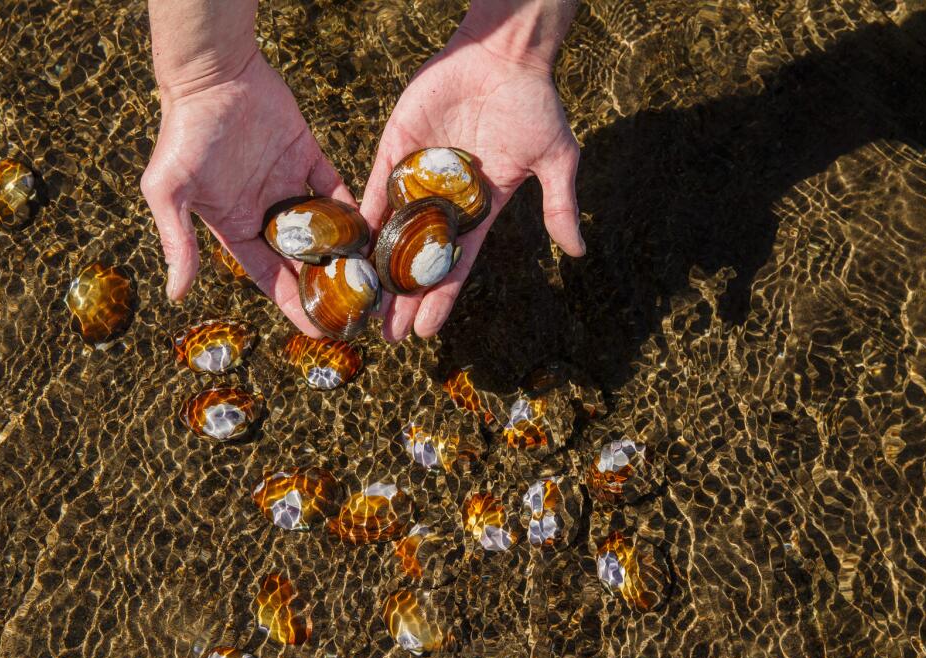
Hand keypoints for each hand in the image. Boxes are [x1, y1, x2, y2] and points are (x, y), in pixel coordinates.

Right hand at [140, 53, 351, 335]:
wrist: (212, 72)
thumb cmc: (184, 132)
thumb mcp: (170, 191)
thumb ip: (178, 241)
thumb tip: (175, 295)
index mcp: (234, 226)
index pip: (270, 276)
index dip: (293, 304)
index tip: (318, 331)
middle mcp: (263, 211)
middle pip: (302, 260)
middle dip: (327, 287)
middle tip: (359, 313)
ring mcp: (287, 184)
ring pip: (324, 228)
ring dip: (347, 252)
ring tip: (377, 280)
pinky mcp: (307, 155)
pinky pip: (335, 188)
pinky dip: (354, 208)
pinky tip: (377, 231)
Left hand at [361, 30, 584, 341]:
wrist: (502, 53)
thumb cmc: (533, 103)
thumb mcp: (555, 158)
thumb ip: (558, 204)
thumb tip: (578, 252)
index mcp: (479, 208)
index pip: (456, 264)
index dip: (440, 298)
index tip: (426, 333)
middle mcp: (443, 200)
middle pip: (417, 258)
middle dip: (403, 297)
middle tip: (386, 335)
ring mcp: (416, 176)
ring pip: (391, 232)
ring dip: (376, 268)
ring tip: (360, 305)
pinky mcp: (395, 150)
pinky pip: (374, 189)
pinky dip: (361, 221)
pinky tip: (347, 252)